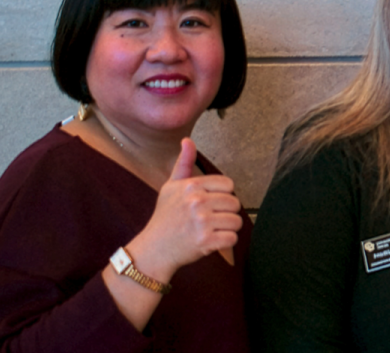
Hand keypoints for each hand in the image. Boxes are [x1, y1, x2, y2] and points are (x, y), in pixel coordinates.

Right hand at [125, 139, 242, 280]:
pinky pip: (232, 238)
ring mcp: (201, 222)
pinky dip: (225, 242)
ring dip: (227, 228)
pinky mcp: (205, 241)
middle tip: (210, 220)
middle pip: (235, 203)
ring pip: (236, 221)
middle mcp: (196, 201)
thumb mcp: (171, 187)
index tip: (210, 204)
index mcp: (191, 186)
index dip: (222, 195)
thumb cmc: (165, 217)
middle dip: (226, 213)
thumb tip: (187, 140)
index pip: (228, 185)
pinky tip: (211, 241)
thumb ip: (184, 164)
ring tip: (211, 230)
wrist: (154, 249)